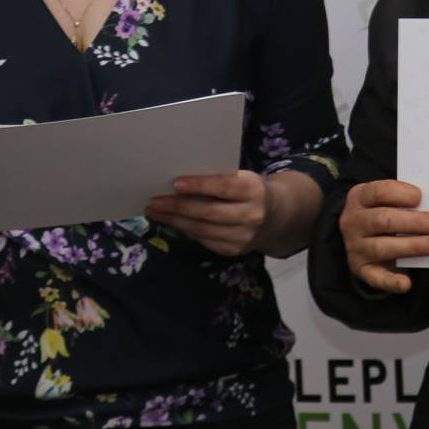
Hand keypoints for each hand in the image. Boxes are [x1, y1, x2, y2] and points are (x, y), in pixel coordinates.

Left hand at [147, 171, 275, 257]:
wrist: (275, 216)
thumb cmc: (248, 190)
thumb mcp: (241, 178)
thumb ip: (219, 179)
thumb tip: (178, 182)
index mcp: (254, 190)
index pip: (224, 187)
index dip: (200, 186)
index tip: (176, 184)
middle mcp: (251, 215)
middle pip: (209, 213)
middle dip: (178, 207)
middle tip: (154, 202)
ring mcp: (243, 237)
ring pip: (202, 230)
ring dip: (175, 221)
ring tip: (155, 212)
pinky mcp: (235, 251)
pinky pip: (204, 240)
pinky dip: (185, 230)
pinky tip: (172, 222)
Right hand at [340, 180, 428, 295]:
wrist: (363, 236)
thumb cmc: (385, 212)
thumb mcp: (388, 200)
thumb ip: (406, 202)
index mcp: (360, 197)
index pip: (379, 192)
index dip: (401, 193)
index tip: (420, 197)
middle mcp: (353, 221)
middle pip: (384, 220)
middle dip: (416, 222)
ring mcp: (355, 246)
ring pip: (383, 247)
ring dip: (413, 246)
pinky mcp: (360, 269)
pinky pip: (375, 277)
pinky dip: (391, 281)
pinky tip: (406, 283)